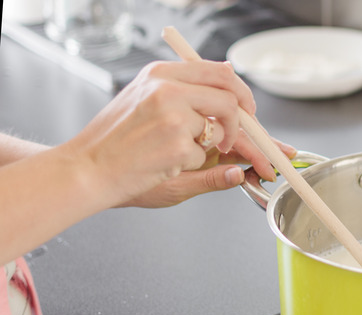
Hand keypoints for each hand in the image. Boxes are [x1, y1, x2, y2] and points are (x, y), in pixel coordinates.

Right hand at [63, 60, 290, 207]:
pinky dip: (191, 164)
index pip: (218, 71)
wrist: (86, 168)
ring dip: (209, 146)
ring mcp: (174, 115)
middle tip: (238, 140)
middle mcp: (168, 88)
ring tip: (175, 152)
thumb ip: (189, 93)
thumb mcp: (147, 102)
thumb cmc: (115, 142)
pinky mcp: (178, 144)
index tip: (248, 109)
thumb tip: (231, 80)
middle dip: (243, 122)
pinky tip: (163, 163)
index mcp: (161, 73)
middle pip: (230, 98)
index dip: (240, 92)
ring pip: (219, 129)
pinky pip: (204, 155)